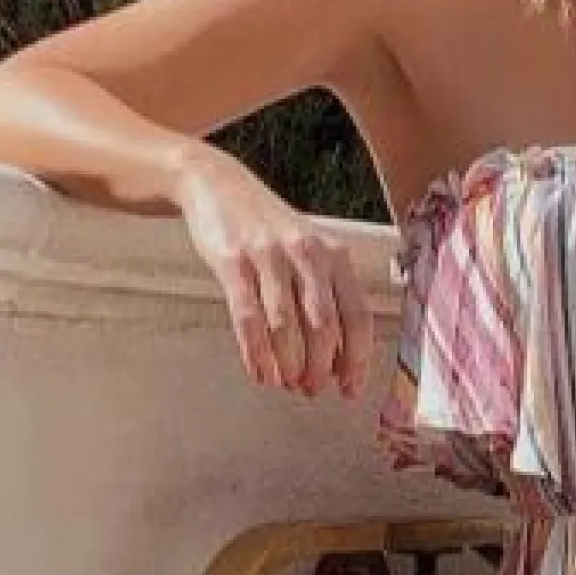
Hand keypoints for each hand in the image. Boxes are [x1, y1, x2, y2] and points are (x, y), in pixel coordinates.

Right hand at [175, 145, 373, 395]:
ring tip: (285, 384)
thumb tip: (338, 361)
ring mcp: (269, 256)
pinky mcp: (233, 261)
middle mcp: (307, 253)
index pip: (357, 316)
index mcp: (334, 255)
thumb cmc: (268, 229)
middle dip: (319, 368)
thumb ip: (326, 298)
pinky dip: (256, 354)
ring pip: (285, 327)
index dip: (356, 360)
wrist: (217, 184)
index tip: (350, 390)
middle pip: (323, 326)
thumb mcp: (308, 253)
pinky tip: (259, 373)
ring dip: (287, 365)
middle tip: (310, 390)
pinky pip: (248, 318)